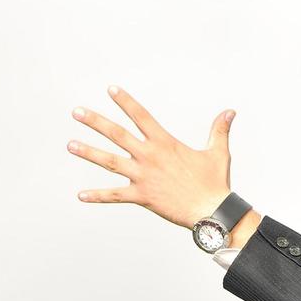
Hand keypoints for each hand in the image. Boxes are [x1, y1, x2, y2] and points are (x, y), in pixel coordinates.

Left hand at [67, 85, 237, 228]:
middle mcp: (150, 156)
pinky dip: (98, 196)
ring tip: (71, 144)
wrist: (213, 211)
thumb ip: (219, 130)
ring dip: (89, 152)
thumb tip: (230, 112)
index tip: (111, 90)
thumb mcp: (218, 153)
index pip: (141, 116)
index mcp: (165, 144)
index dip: (125, 102)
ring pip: (110, 161)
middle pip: (117, 134)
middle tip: (77, 112)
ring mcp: (143, 176)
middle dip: (95, 121)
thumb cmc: (216, 183)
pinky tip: (81, 195)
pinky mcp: (142, 196)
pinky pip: (115, 195)